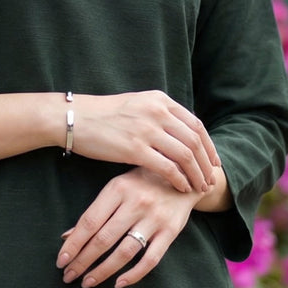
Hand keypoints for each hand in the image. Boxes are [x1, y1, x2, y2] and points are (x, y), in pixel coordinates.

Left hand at [56, 166, 218, 287]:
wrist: (184, 173)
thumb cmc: (142, 182)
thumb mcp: (117, 187)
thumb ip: (95, 212)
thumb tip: (67, 237)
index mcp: (117, 189)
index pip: (89, 222)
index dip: (73, 244)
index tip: (61, 262)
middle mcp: (135, 203)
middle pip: (104, 239)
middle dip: (83, 261)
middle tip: (68, 276)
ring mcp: (154, 218)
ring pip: (124, 251)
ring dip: (103, 270)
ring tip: (87, 282)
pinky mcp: (170, 231)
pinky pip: (151, 259)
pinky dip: (134, 275)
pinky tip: (118, 284)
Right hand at [71, 90, 219, 195]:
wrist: (74, 118)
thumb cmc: (103, 115)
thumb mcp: (137, 105)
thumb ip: (158, 114)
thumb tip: (179, 132)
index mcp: (160, 100)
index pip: (195, 124)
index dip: (209, 146)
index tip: (213, 162)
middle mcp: (157, 112)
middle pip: (195, 140)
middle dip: (206, 163)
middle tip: (210, 179)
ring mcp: (146, 129)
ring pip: (185, 155)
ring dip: (196, 174)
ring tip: (198, 187)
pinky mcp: (134, 148)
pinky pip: (167, 167)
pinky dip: (178, 179)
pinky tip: (180, 188)